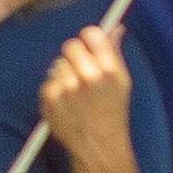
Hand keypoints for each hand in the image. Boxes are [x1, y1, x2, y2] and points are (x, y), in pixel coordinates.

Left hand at [38, 21, 134, 160]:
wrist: (97, 143)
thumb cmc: (112, 111)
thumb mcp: (123, 81)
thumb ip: (115, 53)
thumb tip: (116, 28)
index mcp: (109, 68)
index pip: (91, 33)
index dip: (89, 39)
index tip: (89, 47)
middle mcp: (88, 75)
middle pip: (71, 45)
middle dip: (75, 55)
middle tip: (80, 70)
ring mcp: (67, 86)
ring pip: (58, 63)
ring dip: (65, 72)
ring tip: (75, 91)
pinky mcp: (51, 97)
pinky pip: (49, 80)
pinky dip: (55, 88)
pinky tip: (66, 101)